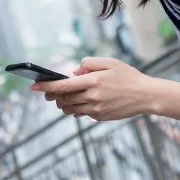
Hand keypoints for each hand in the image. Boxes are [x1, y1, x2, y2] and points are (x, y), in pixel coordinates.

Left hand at [30, 57, 153, 120]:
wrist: (146, 95)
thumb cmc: (128, 76)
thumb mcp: (110, 62)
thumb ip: (89, 63)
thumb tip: (73, 72)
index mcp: (93, 81)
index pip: (63, 85)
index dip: (46, 86)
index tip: (33, 86)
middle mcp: (93, 97)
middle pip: (63, 98)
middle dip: (53, 95)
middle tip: (48, 93)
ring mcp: (96, 109)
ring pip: (70, 108)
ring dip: (63, 103)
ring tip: (62, 98)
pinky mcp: (100, 117)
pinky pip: (82, 113)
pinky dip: (76, 108)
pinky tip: (79, 103)